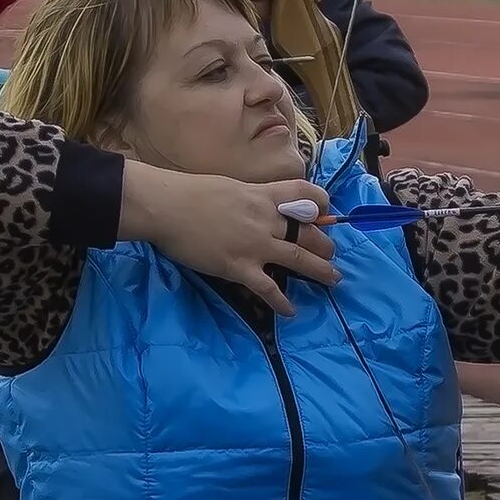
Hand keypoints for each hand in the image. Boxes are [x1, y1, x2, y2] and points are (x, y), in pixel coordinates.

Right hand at [119, 167, 337, 315]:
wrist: (166, 206)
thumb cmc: (190, 192)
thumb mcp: (230, 187)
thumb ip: (250, 199)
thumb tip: (255, 205)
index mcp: (262, 195)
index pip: (304, 193)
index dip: (321, 203)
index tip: (324, 212)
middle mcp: (266, 219)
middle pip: (308, 231)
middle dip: (325, 245)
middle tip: (331, 254)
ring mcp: (255, 245)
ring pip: (300, 259)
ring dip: (321, 271)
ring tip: (333, 279)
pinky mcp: (240, 268)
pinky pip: (268, 288)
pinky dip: (282, 302)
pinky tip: (290, 311)